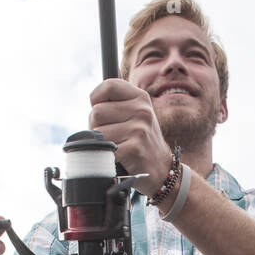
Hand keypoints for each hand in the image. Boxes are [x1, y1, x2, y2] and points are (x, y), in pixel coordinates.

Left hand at [88, 79, 172, 197]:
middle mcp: (142, 110)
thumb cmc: (141, 141)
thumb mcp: (136, 114)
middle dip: (96, 126)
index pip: (109, 86)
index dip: (96, 99)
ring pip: (98, 132)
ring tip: (116, 146)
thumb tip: (93, 103)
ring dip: (102, 142)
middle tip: (111, 135)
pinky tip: (119, 158)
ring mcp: (139, 129)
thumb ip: (117, 103)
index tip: (101, 112)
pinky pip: (105, 149)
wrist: (162, 169)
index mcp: (141, 98)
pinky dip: (107, 156)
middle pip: (97, 111)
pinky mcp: (134, 148)